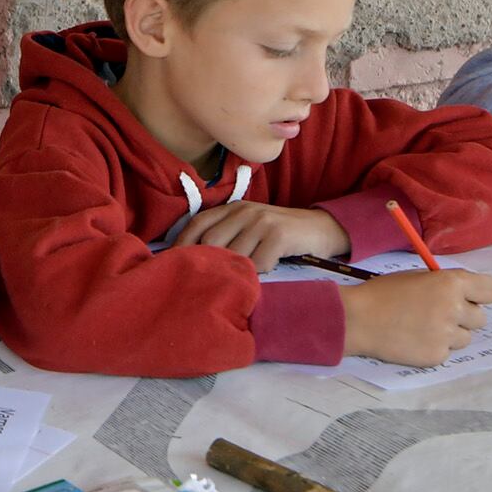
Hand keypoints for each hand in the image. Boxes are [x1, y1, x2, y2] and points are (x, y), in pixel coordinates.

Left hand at [171, 202, 347, 273]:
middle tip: (204, 283)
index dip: (182, 244)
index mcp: (233, 208)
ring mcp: (261, 222)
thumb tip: (193, 261)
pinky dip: (258, 275)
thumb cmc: (279, 234)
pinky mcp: (279, 235)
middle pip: (211, 242)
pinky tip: (264, 276)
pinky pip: (257, 264)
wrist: (320, 229)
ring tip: (237, 283)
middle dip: (206, 265)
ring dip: (234, 273)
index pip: (197, 223)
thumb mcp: (249, 227)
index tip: (172, 264)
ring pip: (233, 255)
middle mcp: (244, 211)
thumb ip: (226, 236)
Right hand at [340, 270, 491, 366]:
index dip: (483, 295)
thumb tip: (466, 293)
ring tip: (423, 328)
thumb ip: (445, 283)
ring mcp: (446, 335)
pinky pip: (447, 352)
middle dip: (464, 316)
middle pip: (480, 318)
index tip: (475, 298)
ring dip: (451, 334)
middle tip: (439, 314)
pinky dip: (434, 347)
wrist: (358, 319)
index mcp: (451, 283)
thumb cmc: (383, 293)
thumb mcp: (417, 277)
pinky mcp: (436, 356)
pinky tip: (414, 340)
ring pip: (465, 338)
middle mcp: (454, 309)